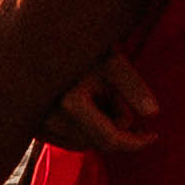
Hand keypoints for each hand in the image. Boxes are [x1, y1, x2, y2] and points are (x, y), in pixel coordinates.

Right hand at [39, 50, 158, 154]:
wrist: (40, 41)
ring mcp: (37, 125)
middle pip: (96, 143)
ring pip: (80, 143)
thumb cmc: (80, 47)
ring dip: (97, 128)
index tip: (153, 134)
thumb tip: (154, 113)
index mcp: (71, 103)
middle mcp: (49, 119)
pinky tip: (81, 102)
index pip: (110, 139)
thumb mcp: (112, 61)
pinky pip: (63, 139)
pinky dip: (79, 129)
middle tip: (117, 95)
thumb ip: (133, 87)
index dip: (136, 142)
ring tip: (96, 94)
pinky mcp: (31, 126)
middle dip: (115, 127)